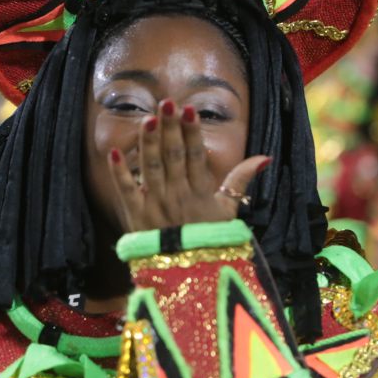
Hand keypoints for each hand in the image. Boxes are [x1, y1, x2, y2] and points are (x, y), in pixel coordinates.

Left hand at [108, 99, 269, 232]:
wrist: (189, 274)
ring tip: (149, 119)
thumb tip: (264, 157)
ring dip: (149, 143)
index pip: (196, 156)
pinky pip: (127, 191)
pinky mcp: (136, 216)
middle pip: (174, 156)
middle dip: (170, 129)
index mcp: (201, 193)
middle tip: (167, 103)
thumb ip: (241, 180)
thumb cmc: (210, 239)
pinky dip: (119, 173)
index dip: (192, 133)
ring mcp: (156, 205)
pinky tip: (114, 152)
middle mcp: (179, 196)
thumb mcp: (229, 211)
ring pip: (152, 168)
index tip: (189, 110)